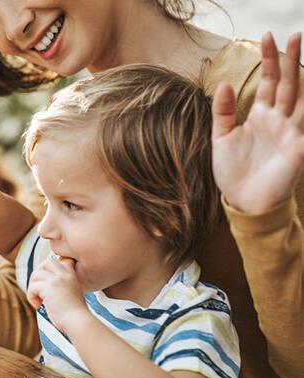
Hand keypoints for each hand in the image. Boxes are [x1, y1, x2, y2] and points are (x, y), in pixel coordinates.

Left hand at [26, 256, 88, 331]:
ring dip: (33, 287)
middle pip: (46, 263)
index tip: (48, 283)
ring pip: (35, 274)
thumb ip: (62, 285)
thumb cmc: (74, 313)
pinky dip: (31, 297)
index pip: (60, 260)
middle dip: (39, 274)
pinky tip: (38, 305)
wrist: (77, 321)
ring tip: (39, 299)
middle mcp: (64, 274)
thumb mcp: (72, 292)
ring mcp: (56, 279)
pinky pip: (32, 287)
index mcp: (71, 275)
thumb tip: (44, 284)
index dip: (50, 269)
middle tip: (39, 290)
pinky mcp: (48, 287)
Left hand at [212, 32, 303, 213]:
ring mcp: (291, 134)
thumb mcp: (221, 138)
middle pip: (289, 84)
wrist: (241, 202)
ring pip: (303, 100)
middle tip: (294, 34)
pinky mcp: (298, 150)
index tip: (267, 37)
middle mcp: (280, 121)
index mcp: (261, 116)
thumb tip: (223, 84)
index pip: (270, 82)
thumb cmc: (233, 172)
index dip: (270, 60)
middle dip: (291, 60)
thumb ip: (223, 112)